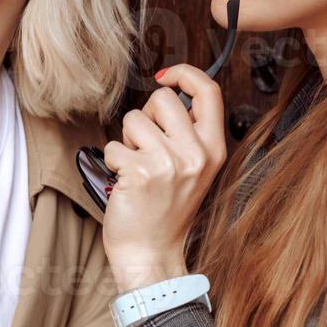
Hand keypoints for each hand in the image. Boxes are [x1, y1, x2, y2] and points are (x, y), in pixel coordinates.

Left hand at [101, 65, 226, 292]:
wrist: (151, 252)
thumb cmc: (166, 209)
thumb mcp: (193, 168)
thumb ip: (188, 131)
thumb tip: (170, 89)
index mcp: (213, 149)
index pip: (209, 91)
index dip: (185, 73)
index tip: (165, 75)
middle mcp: (195, 154)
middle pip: (163, 98)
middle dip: (146, 116)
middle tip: (147, 146)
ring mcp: (168, 163)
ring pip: (133, 120)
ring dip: (127, 141)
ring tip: (138, 168)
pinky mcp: (139, 172)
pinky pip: (114, 146)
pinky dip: (113, 161)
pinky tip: (125, 183)